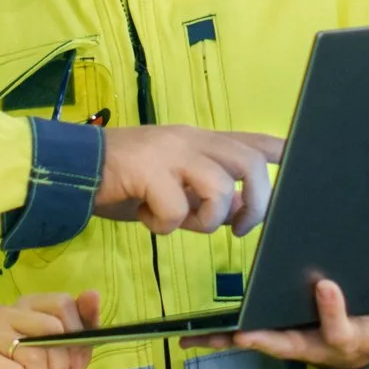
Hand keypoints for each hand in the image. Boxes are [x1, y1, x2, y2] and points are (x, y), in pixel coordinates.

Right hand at [0, 290, 99, 368]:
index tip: (69, 357)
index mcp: (29, 307)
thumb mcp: (72, 363)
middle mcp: (5, 313)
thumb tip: (92, 294)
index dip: (74, 333)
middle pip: (51, 326)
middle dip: (58, 362)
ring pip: (33, 353)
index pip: (62, 303)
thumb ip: (84, 329)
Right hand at [95, 126, 282, 235]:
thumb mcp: (169, 186)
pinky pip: (176, 208)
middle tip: (238, 229)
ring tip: (181, 224)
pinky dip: (164, 225)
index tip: (299, 161)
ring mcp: (170, 153)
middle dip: (256, 202)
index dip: (279, 150)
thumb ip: (202, 194)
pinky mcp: (148, 170)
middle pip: (249, 161)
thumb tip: (239, 208)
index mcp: (197, 141)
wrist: (69, 169)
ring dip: (207, 219)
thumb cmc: (121, 181)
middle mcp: (189, 140)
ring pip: (220, 186)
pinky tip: (145, 219)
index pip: (249, 139)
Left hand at [189, 269, 368, 368]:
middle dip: (263, 339)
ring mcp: (296, 341)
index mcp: (350, 339)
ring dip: (231, 340)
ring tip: (198, 337)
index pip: (339, 328)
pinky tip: (194, 335)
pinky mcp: (282, 335)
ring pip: (261, 342)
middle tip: (239, 333)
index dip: (332, 310)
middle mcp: (317, 344)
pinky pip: (252, 336)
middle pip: (286, 344)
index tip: (325, 285)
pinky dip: (224, 337)